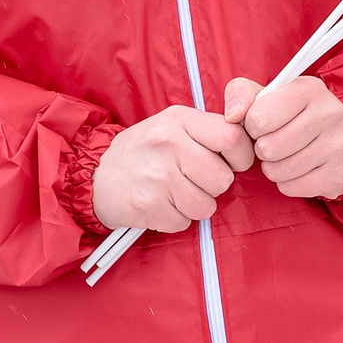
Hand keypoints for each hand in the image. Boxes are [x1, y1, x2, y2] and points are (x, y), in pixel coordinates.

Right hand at [92, 106, 255, 232]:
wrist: (94, 174)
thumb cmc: (143, 151)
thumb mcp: (172, 125)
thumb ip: (207, 131)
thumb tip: (248, 143)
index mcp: (179, 120)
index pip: (233, 137)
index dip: (241, 156)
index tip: (231, 162)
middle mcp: (169, 145)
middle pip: (223, 178)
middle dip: (213, 185)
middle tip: (192, 179)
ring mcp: (157, 176)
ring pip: (207, 205)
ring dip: (195, 205)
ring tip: (174, 192)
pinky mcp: (148, 205)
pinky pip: (184, 222)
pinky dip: (176, 218)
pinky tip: (161, 204)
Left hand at [224, 75, 342, 199]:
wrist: (338, 139)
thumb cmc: (292, 115)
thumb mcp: (266, 95)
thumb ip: (240, 93)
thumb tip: (232, 115)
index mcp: (309, 89)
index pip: (259, 116)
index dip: (252, 125)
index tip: (262, 124)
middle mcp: (329, 113)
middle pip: (268, 148)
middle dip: (262, 149)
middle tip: (272, 143)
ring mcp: (337, 145)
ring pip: (278, 171)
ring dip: (272, 168)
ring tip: (283, 156)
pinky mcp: (339, 173)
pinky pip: (291, 187)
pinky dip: (287, 183)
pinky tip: (297, 170)